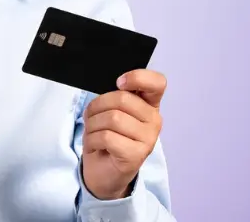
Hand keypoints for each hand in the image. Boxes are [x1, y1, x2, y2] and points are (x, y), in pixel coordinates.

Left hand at [80, 69, 165, 199]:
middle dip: (97, 107)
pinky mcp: (136, 155)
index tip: (119, 83)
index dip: (138, 77)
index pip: (157, 83)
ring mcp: (148, 139)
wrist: (104, 172)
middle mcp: (154, 121)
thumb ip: (116, 97)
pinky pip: (106, 137)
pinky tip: (96, 146)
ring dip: (92, 126)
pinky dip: (92, 140)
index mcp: (150, 105)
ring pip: (112, 118)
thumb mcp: (111, 111)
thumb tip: (117, 86)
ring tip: (94, 134)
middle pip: (121, 99)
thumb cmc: (107, 137)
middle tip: (92, 119)